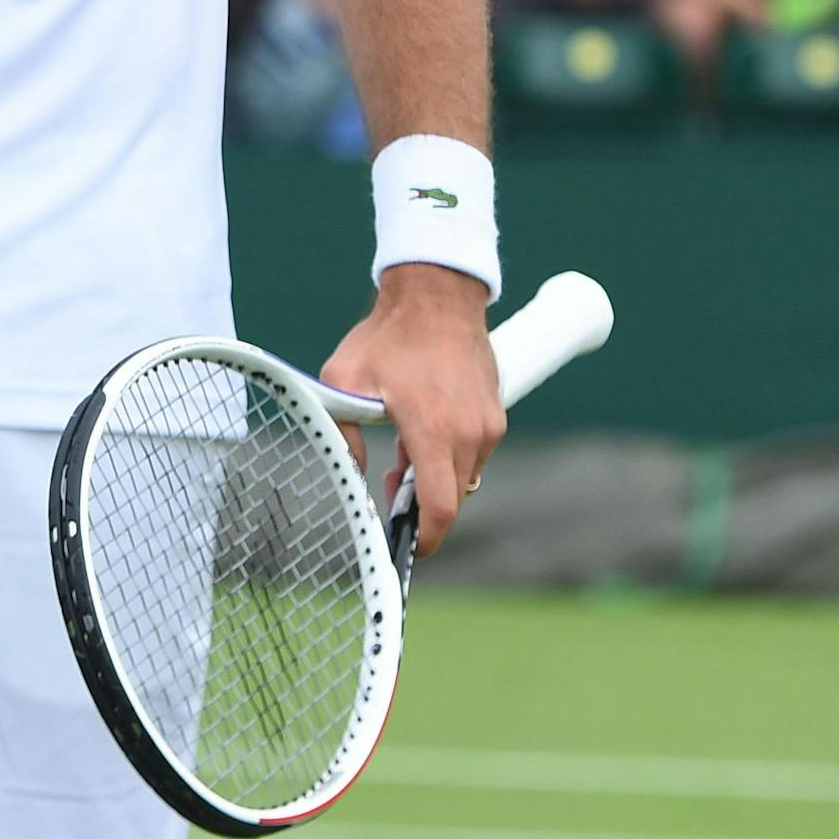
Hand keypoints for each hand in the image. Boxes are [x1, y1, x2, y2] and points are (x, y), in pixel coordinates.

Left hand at [318, 265, 505, 548]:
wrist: (435, 294)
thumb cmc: (387, 336)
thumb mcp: (344, 382)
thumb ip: (342, 434)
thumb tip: (347, 475)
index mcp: (434, 431)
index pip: (440, 508)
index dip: (424, 537)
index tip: (406, 544)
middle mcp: (470, 434)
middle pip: (452, 498)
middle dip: (421, 505)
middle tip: (388, 482)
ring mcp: (488, 424)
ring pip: (464, 476)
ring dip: (435, 476)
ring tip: (401, 448)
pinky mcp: (496, 413)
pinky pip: (475, 452)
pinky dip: (451, 454)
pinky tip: (424, 429)